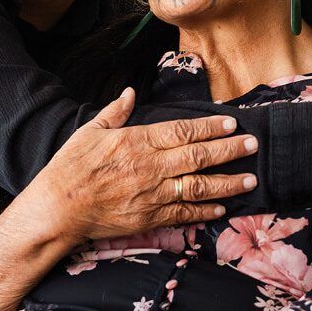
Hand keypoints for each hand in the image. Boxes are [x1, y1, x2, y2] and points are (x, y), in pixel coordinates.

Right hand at [23, 88, 258, 243]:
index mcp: (137, 142)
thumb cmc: (70, 168)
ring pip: (198, 187)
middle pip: (198, 157)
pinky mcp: (149, 219)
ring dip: (227, 183)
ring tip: (250, 179)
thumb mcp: (89, 131)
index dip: (210, 128)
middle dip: (229, 151)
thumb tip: (130, 92)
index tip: (232, 124)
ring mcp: (152, 195)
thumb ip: (114, 112)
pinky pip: (184, 214)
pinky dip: (204, 211)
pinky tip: (221, 207)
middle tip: (253, 145)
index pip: (182, 131)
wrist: (58, 209)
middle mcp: (150, 167)